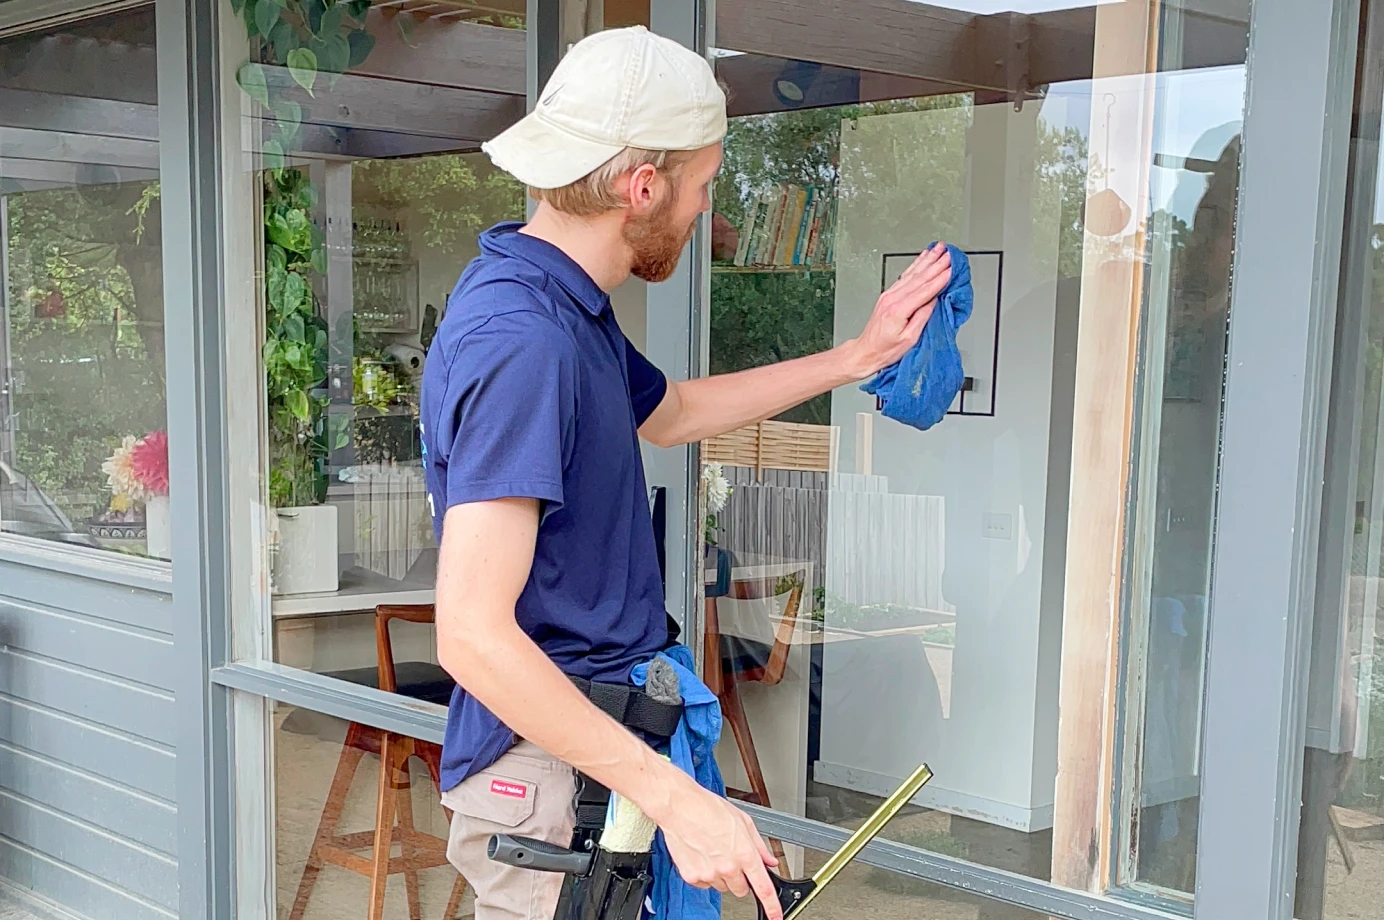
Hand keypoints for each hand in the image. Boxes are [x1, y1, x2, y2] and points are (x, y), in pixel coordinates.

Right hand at [657, 780, 782, 919]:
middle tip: (732, 858)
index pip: (764, 888)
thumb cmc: (709, 809)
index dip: (773, 906)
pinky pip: (704, 884)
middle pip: (742, 889)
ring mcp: (709, 874)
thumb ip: (759, 845)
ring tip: (713, 850)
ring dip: (722, 875)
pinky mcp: (692, 877)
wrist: (679, 807)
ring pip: (723, 887)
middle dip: (740, 878)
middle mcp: (728, 867)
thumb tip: (769, 861)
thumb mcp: (743, 821)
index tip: (776, 915)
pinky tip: (701, 854)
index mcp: (744, 853)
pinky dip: (705, 874)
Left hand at [842, 243, 951, 379]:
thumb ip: (922, 317)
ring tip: (939, 249)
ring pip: (911, 273)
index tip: (952, 269)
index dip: (940, 279)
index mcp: (898, 310)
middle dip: (936, 263)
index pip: (924, 290)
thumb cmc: (886, 350)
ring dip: (927, 259)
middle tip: (949, 253)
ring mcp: (888, 295)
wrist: (866, 351)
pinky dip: (915, 265)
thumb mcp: (910, 339)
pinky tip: (923, 257)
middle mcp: (891, 299)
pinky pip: (905, 276)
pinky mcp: (887, 295)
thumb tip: (933, 301)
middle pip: (918, 277)